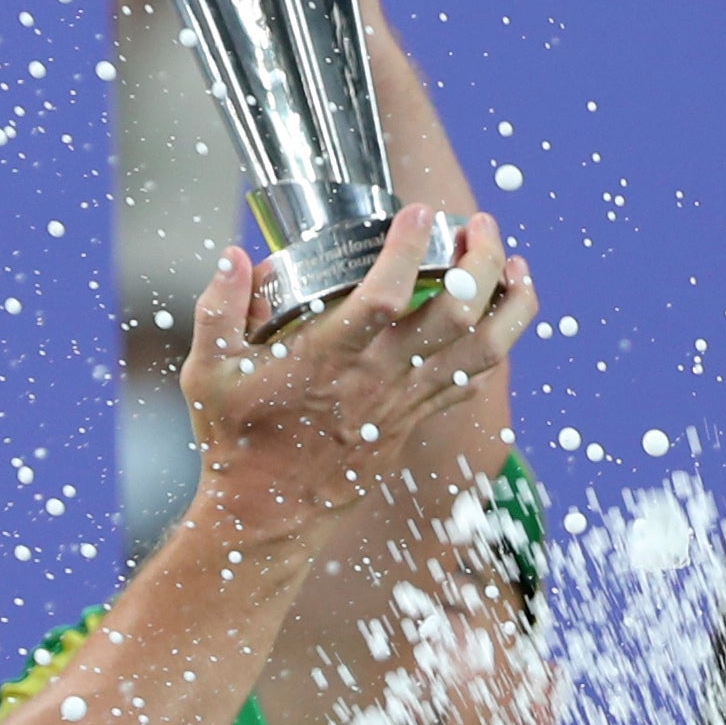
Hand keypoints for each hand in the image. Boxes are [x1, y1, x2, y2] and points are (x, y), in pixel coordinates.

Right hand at [176, 217, 529, 548]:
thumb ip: (218, 308)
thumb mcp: (208, 372)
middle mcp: (378, 378)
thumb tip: (235, 255)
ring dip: (511, 303)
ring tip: (516, 264)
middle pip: (456, 313)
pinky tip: (501, 313)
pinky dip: (497, 343)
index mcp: (328, 358)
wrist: (267, 513)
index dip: (409, 249)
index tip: (418, 211)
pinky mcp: (414, 421)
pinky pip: (472, 380)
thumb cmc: (237, 439)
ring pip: (483, 349)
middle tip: (481, 225)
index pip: (385, 295)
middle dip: (481, 261)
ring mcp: (404, 403)